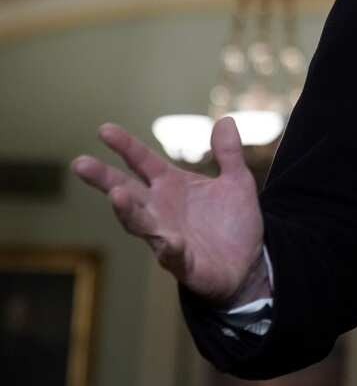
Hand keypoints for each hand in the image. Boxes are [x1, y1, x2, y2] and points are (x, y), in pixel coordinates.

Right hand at [71, 117, 267, 305]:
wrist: (248, 265)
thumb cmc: (234, 223)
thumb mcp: (237, 182)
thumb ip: (229, 154)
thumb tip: (226, 119)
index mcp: (172, 186)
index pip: (143, 161)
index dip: (125, 146)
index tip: (104, 129)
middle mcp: (161, 209)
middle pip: (126, 190)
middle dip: (104, 178)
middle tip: (79, 163)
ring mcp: (166, 236)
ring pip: (139, 223)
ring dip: (128, 210)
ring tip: (117, 194)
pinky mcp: (181, 262)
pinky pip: (171, 254)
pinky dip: (168, 247)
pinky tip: (169, 241)